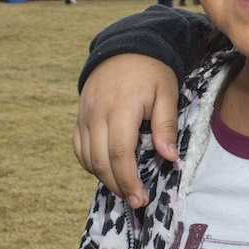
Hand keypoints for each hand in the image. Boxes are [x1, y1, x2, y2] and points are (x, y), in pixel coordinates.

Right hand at [73, 54, 179, 207]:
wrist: (125, 47)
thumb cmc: (151, 72)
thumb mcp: (166, 94)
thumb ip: (166, 126)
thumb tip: (169, 157)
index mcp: (121, 109)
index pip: (120, 154)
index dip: (128, 180)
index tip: (140, 198)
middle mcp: (97, 114)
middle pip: (101, 161)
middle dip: (118, 185)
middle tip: (136, 200)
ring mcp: (84, 115)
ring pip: (87, 158)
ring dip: (104, 177)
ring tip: (125, 187)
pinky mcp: (79, 116)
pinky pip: (79, 147)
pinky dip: (90, 164)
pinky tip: (107, 170)